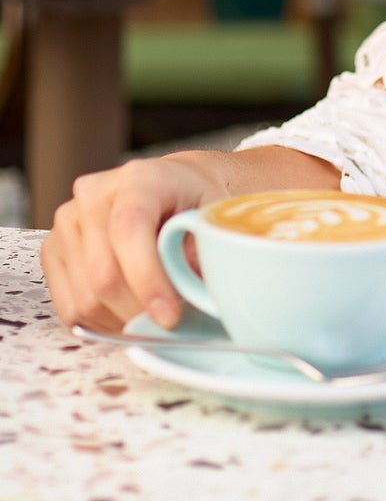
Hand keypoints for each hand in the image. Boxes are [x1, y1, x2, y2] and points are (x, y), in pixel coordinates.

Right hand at [41, 144, 341, 333]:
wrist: (180, 188)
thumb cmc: (201, 202)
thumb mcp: (216, 218)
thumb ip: (202, 253)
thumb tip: (190, 292)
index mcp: (139, 178)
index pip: (129, 231)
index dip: (148, 280)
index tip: (171, 317)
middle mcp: (94, 196)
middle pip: (103, 274)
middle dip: (139, 310)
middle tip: (171, 322)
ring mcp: (69, 222)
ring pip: (85, 297)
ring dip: (121, 319)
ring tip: (153, 312)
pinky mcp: (55, 249)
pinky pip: (69, 306)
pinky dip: (101, 321)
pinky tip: (128, 311)